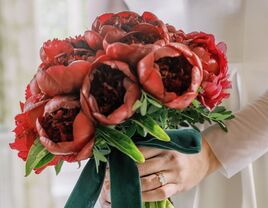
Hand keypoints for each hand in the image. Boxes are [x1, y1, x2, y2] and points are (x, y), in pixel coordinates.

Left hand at [99, 138, 219, 205]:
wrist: (204, 157)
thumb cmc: (182, 150)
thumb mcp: (168, 142)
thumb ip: (152, 144)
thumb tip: (129, 150)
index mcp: (165, 146)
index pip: (142, 151)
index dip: (126, 158)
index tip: (114, 164)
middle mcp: (169, 159)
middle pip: (143, 167)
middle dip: (126, 174)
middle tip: (112, 178)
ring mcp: (174, 174)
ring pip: (150, 182)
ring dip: (134, 187)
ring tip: (122, 188)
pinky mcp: (178, 186)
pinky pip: (161, 193)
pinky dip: (148, 196)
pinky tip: (138, 197)